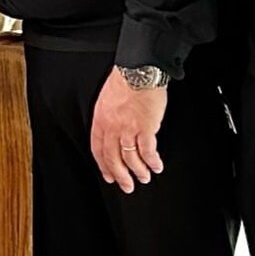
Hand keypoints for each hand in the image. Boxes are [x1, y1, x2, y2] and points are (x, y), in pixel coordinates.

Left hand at [90, 68, 166, 193]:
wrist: (138, 69)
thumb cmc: (124, 80)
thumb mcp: (106, 99)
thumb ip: (108, 117)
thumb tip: (113, 133)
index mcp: (100, 119)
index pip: (98, 149)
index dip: (104, 165)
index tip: (109, 175)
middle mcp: (112, 126)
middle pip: (113, 158)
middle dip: (120, 176)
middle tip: (127, 186)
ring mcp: (128, 128)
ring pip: (130, 158)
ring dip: (138, 171)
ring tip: (144, 177)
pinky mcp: (145, 128)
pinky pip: (148, 152)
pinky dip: (152, 162)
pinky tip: (156, 166)